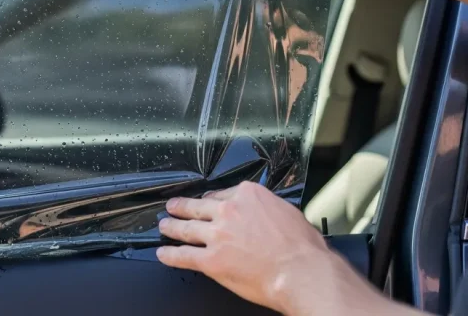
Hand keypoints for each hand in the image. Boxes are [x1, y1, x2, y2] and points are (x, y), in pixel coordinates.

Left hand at [156, 182, 333, 312]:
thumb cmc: (303, 247)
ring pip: (186, 228)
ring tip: (165, 226)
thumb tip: (265, 214)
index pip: (220, 195)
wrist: (301, 272)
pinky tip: (164, 254)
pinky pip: (183, 255)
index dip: (211, 201)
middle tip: (173, 206)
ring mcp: (217, 235)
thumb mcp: (287, 212)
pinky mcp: (211, 260)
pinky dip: (170, 254)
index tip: (206, 202)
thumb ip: (268, 208)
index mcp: (247, 196)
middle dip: (182, 207)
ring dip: (172, 227)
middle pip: (197, 207)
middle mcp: (228, 212)